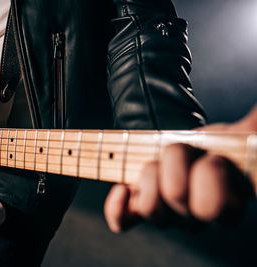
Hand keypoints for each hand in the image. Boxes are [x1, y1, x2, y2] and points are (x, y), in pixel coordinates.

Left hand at [104, 106, 256, 232]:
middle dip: (174, 163)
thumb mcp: (244, 137)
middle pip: (175, 196)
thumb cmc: (220, 146)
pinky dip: (117, 208)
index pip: (212, 206)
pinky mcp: (141, 206)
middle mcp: (196, 218)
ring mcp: (167, 215)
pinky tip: (121, 190)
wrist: (195, 151)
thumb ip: (254, 132)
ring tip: (159, 162)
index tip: (213, 156)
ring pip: (149, 207)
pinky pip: (124, 221)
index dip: (208, 173)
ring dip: (149, 174)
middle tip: (183, 152)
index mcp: (227, 207)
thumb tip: (256, 127)